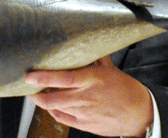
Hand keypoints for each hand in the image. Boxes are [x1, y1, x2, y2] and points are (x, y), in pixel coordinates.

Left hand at [25, 56, 152, 136]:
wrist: (139, 113)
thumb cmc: (124, 89)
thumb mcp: (110, 68)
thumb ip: (95, 57)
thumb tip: (86, 42)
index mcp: (91, 79)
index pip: (63, 78)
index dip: (44, 78)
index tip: (30, 76)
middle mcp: (85, 97)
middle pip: (53, 98)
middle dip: (36, 94)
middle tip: (28, 86)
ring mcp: (84, 113)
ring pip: (55, 108)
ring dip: (43, 101)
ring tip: (37, 92)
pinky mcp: (85, 125)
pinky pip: (62, 118)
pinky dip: (53, 111)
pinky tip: (50, 104)